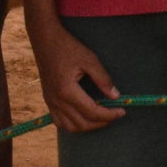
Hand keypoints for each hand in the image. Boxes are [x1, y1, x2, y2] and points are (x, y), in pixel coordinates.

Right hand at [22, 0, 123, 131]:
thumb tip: (115, 96)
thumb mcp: (89, 59)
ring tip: (101, 117)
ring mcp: (50, 102)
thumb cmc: (68, 47)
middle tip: (114, 114)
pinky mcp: (48, 100)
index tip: (122, 111)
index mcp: (67, 91)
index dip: (109, 115)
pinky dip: (73, 124)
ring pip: (70, 127)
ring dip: (87, 126)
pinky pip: (59, 122)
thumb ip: (103, 79)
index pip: (92, 112)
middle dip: (101, 122)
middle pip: (82, 123)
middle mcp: (56, 100)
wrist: (45, 40)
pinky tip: (83, 116)